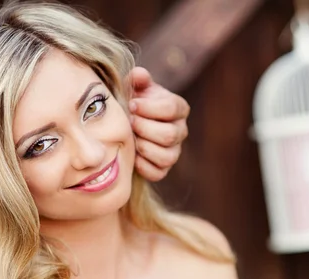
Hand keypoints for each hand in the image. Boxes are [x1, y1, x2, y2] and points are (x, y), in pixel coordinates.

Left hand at [128, 67, 189, 181]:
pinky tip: (132, 154)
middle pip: (169, 135)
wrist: (127, 123)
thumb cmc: (133, 102)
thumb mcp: (136, 87)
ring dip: (143, 147)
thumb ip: (138, 79)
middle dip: (144, 128)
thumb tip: (139, 75)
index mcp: (178, 108)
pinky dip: (142, 166)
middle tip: (129, 122)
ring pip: (166, 156)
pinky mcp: (163, 169)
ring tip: (131, 138)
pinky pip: (157, 173)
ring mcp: (174, 152)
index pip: (171, 109)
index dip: (149, 108)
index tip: (132, 104)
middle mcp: (181, 131)